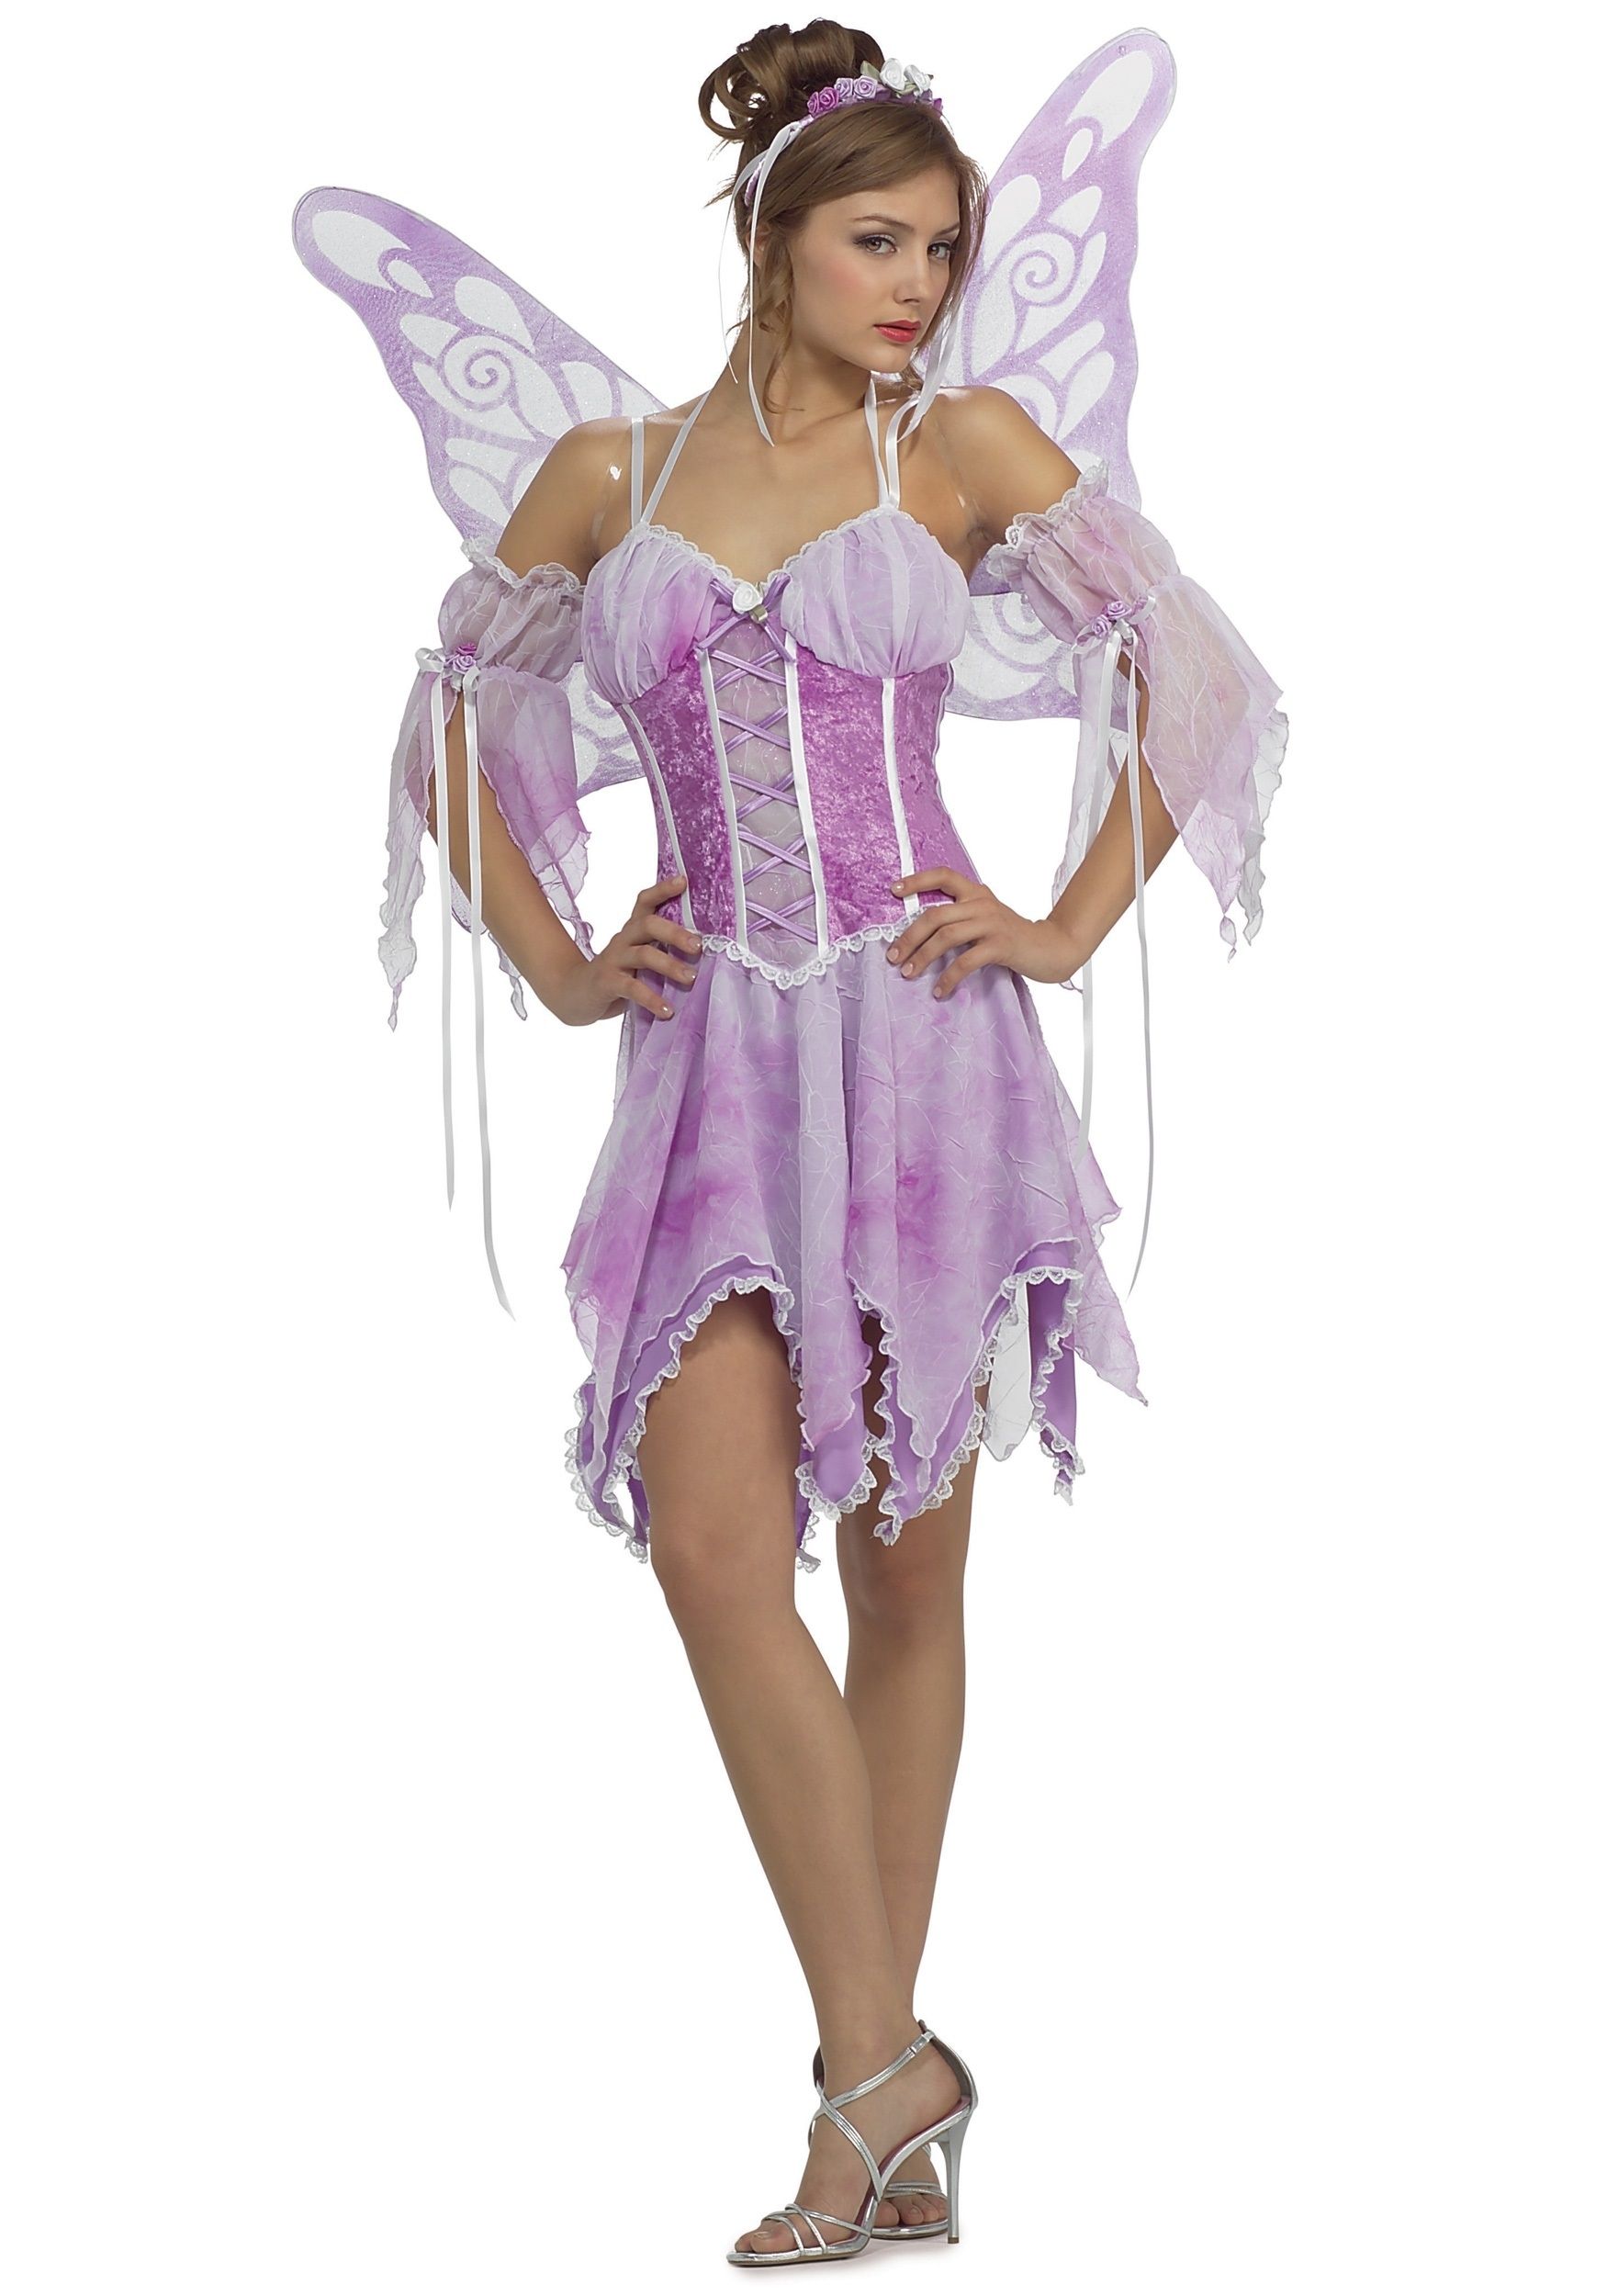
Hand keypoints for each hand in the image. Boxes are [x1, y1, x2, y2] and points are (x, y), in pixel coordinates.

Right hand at [545, 873, 702, 1026]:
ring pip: (644, 955)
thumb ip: (661, 953)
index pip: (645, 902)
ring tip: (690, 978)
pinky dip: (652, 1000)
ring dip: (670, 965)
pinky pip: (633, 988)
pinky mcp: (607, 982)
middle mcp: (623, 939)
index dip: (662, 890)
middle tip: (698, 946)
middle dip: (675, 933)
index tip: (683, 881)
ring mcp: (614, 960)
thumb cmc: (617, 976)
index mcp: (633, 931)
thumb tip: (701, 955)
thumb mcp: (638, 959)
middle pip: (648, 924)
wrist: (575, 995)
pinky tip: (667, 1011)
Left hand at [884, 869, 1081, 998]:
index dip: (917, 881)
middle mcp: (982, 903)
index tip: (894, 890)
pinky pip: (966, 961)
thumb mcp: (987, 918)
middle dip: (909, 936)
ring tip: (908, 973)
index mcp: (976, 893)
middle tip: (893, 956)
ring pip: (946, 936)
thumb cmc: (1012, 937)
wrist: (1051, 948)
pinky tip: (940, 990)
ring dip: (923, 957)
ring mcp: (992, 923)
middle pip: (935, 914)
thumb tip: (921, 932)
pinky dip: (949, 978)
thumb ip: (962, 916)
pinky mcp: (1000, 945)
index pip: (944, 876)